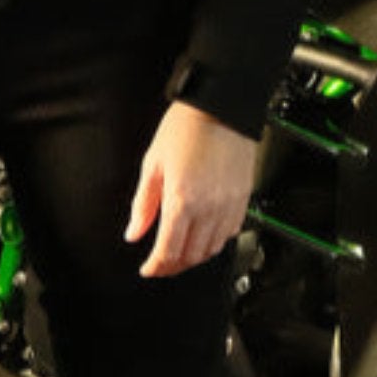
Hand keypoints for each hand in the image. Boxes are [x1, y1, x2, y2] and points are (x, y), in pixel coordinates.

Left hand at [126, 99, 257, 278]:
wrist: (221, 107)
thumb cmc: (186, 128)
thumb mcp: (153, 164)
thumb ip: (143, 204)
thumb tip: (134, 232)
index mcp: (182, 200)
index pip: (168, 251)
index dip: (156, 266)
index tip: (148, 268)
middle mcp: (208, 208)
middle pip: (191, 256)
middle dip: (173, 266)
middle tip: (161, 264)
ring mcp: (228, 205)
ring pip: (212, 249)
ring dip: (194, 257)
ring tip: (181, 253)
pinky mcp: (243, 199)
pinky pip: (230, 233)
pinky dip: (215, 242)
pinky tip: (204, 235)